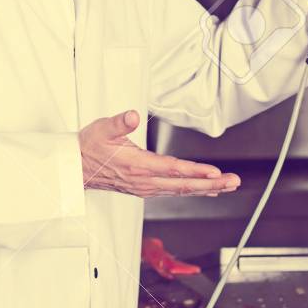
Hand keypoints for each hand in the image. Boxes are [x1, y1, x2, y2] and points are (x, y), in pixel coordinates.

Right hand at [80, 110, 239, 197]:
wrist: (75, 168)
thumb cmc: (89, 147)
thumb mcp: (102, 128)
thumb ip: (119, 122)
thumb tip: (133, 115)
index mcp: (137, 166)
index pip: (173, 169)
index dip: (195, 171)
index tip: (215, 172)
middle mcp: (144, 180)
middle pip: (183, 184)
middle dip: (211, 183)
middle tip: (233, 181)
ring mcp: (146, 187)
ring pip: (181, 190)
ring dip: (206, 188)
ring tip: (227, 186)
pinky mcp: (145, 188)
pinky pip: (174, 191)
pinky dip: (192, 191)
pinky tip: (205, 190)